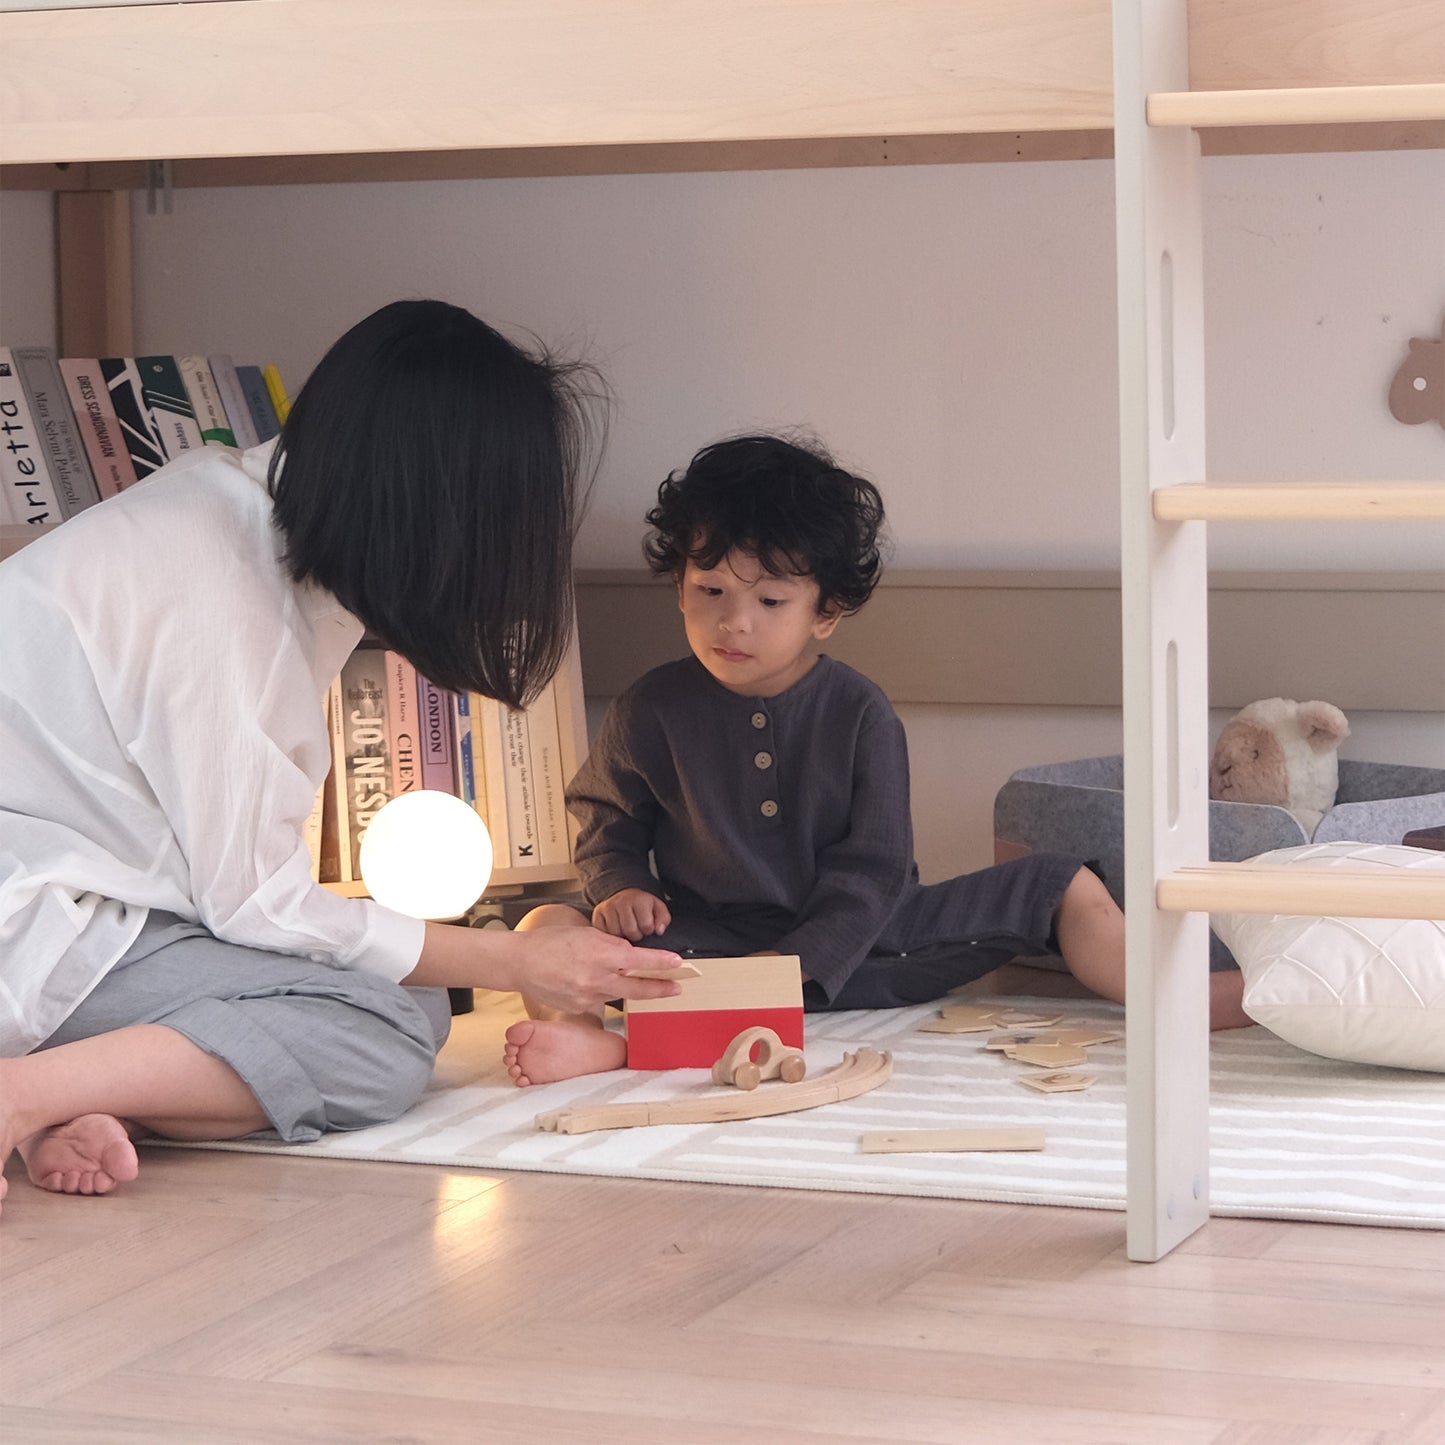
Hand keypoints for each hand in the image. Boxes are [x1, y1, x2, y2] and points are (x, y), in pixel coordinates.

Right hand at [510, 925, 682, 1015]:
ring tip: (635, 980)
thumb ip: (611, 945)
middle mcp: (596, 979)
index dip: (662, 963)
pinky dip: (600, 990)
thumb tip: (629, 954)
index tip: (679, 963)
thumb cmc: (550, 942)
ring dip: (628, 987)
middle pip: (638, 988)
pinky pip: (598, 1000)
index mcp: (600, 955)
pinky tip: (587, 980)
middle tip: (677, 987)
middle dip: (661, 988)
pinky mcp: (579, 1007)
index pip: (640, 961)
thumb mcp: (586, 934)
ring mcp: (587, 996)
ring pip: (617, 993)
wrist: (520, 963)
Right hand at [593, 888, 671, 941]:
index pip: (646, 925)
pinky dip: (610, 936)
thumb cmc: (643, 907)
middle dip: (636, 935)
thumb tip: (659, 931)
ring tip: (626, 931)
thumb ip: (663, 920)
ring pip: (615, 933)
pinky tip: (616, 931)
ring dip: (623, 937)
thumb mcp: (658, 909)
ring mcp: (607, 907)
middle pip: (630, 930)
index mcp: (638, 899)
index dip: (648, 930)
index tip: (647, 927)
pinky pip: (603, 933)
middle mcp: (621, 901)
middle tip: (637, 931)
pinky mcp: (597, 914)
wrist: (625, 897)